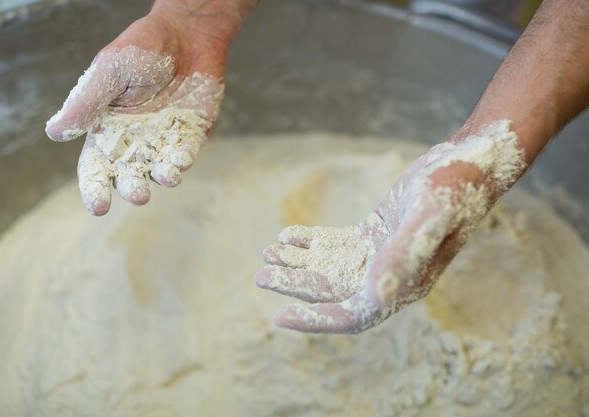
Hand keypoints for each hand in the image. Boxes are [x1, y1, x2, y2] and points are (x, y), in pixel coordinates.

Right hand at [45, 1, 250, 214]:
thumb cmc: (142, 49)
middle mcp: (134, 143)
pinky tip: (182, 158)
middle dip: (132, 189)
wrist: (186, 35)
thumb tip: (53, 132)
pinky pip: (185, 156)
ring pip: (159, 171)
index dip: (95, 189)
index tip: (99, 207)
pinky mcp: (189, 137)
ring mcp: (163, 142)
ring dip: (162, 178)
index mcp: (106, 131)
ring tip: (166, 177)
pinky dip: (184, 160)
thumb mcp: (109, 70)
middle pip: (128, 176)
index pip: (95, 168)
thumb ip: (86, 103)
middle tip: (137, 195)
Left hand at [256, 121, 526, 332]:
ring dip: (299, 264)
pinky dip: (312, 243)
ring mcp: (382, 256)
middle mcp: (392, 277)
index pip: (353, 315)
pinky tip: (288, 235)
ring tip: (267, 253)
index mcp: (405, 283)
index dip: (315, 319)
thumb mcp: (427, 216)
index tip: (278, 315)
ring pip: (332, 269)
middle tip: (262, 274)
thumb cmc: (455, 187)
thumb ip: (403, 254)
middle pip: (335, 291)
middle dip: (297, 286)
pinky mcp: (377, 235)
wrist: (468, 163)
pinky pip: (338, 246)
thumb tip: (375, 296)